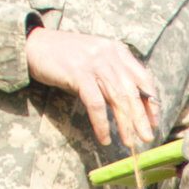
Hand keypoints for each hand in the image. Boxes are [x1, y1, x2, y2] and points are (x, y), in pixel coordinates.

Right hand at [25, 24, 158, 149]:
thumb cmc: (65, 57)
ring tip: (129, 142)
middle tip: (146, 138)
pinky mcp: (79, 74)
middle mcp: (109, 54)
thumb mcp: (95, 60)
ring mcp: (94, 63)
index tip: (154, 121)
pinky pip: (96, 104)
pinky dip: (102, 124)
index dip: (151, 102)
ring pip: (117, 99)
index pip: (143, 78)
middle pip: (132, 91)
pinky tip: (104, 138)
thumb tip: (131, 104)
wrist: (34, 45)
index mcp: (117, 50)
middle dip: (141, 118)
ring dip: (125, 124)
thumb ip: (113, 76)